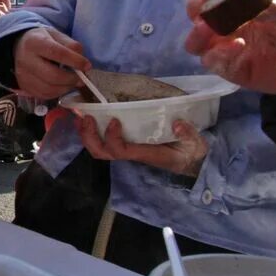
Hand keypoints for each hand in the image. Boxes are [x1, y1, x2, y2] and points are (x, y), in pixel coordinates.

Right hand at [12, 26, 89, 98]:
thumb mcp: (56, 35)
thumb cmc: (42, 40)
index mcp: (34, 42)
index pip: (56, 53)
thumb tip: (84, 65)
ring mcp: (23, 76)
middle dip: (71, 79)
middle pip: (52, 75)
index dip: (75, 61)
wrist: (18, 47)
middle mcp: (25, 60)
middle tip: (81, 78)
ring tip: (72, 82)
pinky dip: (57, 93)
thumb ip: (71, 46)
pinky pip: (44, 95)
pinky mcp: (24, 87)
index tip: (87, 66)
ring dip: (66, 88)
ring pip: (49, 89)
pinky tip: (62, 86)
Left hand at [78, 115, 207, 175]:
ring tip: (80, 115)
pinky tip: (89, 116)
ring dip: (87, 133)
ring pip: (100, 149)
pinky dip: (93, 130)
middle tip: (85, 116)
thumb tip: (177, 123)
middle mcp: (133, 154)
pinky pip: (105, 141)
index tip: (114, 120)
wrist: (192, 161)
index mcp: (147, 154)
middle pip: (103, 153)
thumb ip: (188, 134)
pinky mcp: (128, 143)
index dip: (112, 138)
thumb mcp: (195, 143)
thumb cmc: (191, 152)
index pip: (122, 151)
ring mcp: (128, 149)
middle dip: (90, 137)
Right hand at [186, 0, 275, 94]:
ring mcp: (226, 48)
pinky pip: (214, 62)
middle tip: (205, 6)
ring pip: (196, 42)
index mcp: (236, 5)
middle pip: (195, 15)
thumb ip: (266, 4)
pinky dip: (219, 54)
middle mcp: (226, 25)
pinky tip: (237, 45)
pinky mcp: (233, 69)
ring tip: (211, 28)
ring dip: (199, 34)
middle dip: (196, 7)